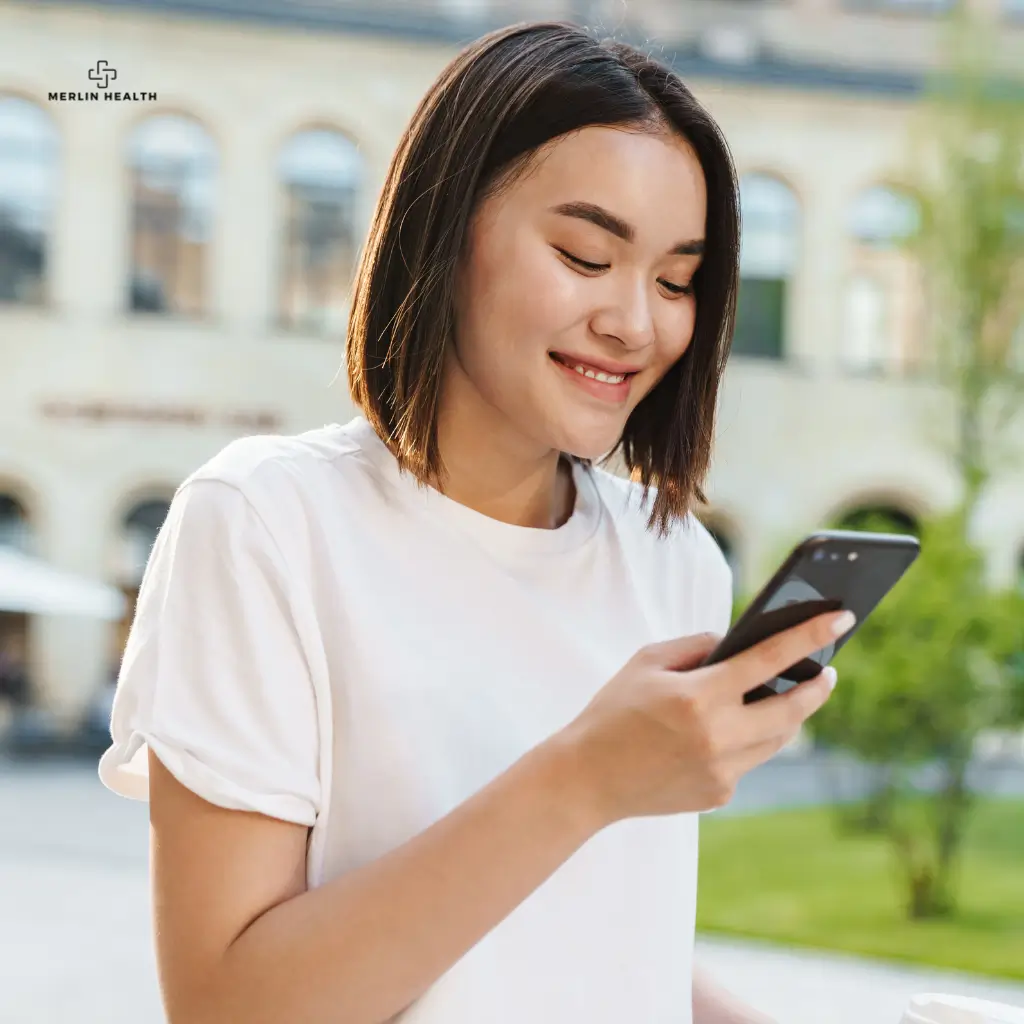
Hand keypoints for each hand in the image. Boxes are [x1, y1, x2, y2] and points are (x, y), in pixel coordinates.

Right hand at [561, 610, 853, 826]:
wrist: (587, 779)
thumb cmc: (613, 711)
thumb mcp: (646, 662)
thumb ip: (696, 646)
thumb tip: (735, 644)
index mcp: (699, 697)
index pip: (769, 658)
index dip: (810, 635)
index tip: (841, 618)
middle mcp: (718, 736)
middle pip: (792, 709)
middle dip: (817, 687)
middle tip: (829, 671)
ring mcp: (722, 770)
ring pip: (777, 739)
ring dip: (789, 715)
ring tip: (793, 695)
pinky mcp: (719, 794)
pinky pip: (748, 760)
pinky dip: (747, 740)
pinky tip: (732, 730)